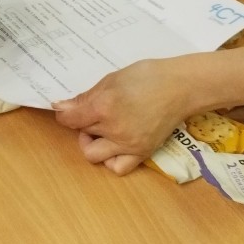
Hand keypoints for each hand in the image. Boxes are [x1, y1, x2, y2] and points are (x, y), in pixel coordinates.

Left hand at [53, 59, 192, 174]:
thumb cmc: (147, 76)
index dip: (65, 113)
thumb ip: (87, 96)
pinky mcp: (142, 153)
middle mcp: (114, 129)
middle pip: (82, 133)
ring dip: (93, 143)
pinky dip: (111, 160)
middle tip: (95, 112)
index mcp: (104, 106)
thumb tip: (62, 107)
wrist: (181, 87)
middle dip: (83, 123)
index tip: (68, 109)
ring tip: (103, 131)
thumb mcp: (112, 79)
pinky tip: (115, 146)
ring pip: (94, 155)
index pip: (70, 119)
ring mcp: (128, 145)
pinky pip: (117, 167)